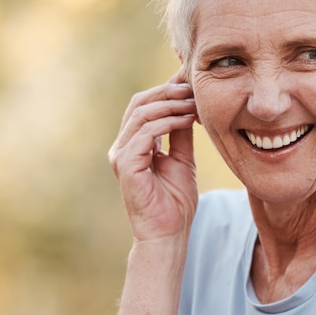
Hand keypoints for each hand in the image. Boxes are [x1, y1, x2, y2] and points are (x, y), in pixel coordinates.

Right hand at [108, 73, 197, 240]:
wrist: (169, 233)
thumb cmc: (175, 202)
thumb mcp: (182, 160)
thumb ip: (181, 134)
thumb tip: (188, 107)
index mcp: (134, 144)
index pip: (145, 106)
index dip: (166, 90)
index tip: (190, 80)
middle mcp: (123, 147)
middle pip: (140, 104)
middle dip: (167, 91)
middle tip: (192, 86)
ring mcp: (122, 155)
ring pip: (141, 115)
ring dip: (169, 104)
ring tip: (193, 101)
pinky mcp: (127, 165)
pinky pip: (145, 134)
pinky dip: (167, 122)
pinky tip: (186, 119)